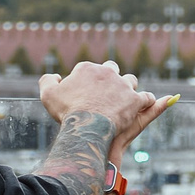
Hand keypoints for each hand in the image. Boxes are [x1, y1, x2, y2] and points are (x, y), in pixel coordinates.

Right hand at [38, 62, 166, 163]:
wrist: (86, 125)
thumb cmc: (67, 111)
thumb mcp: (48, 94)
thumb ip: (48, 81)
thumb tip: (56, 76)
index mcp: (86, 68)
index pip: (90, 69)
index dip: (89, 80)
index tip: (87, 92)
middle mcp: (106, 72)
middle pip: (112, 69)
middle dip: (111, 78)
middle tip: (107, 93)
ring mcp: (122, 84)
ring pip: (130, 81)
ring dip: (128, 88)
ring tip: (125, 100)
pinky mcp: (134, 99)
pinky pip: (146, 97)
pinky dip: (146, 101)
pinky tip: (143, 105)